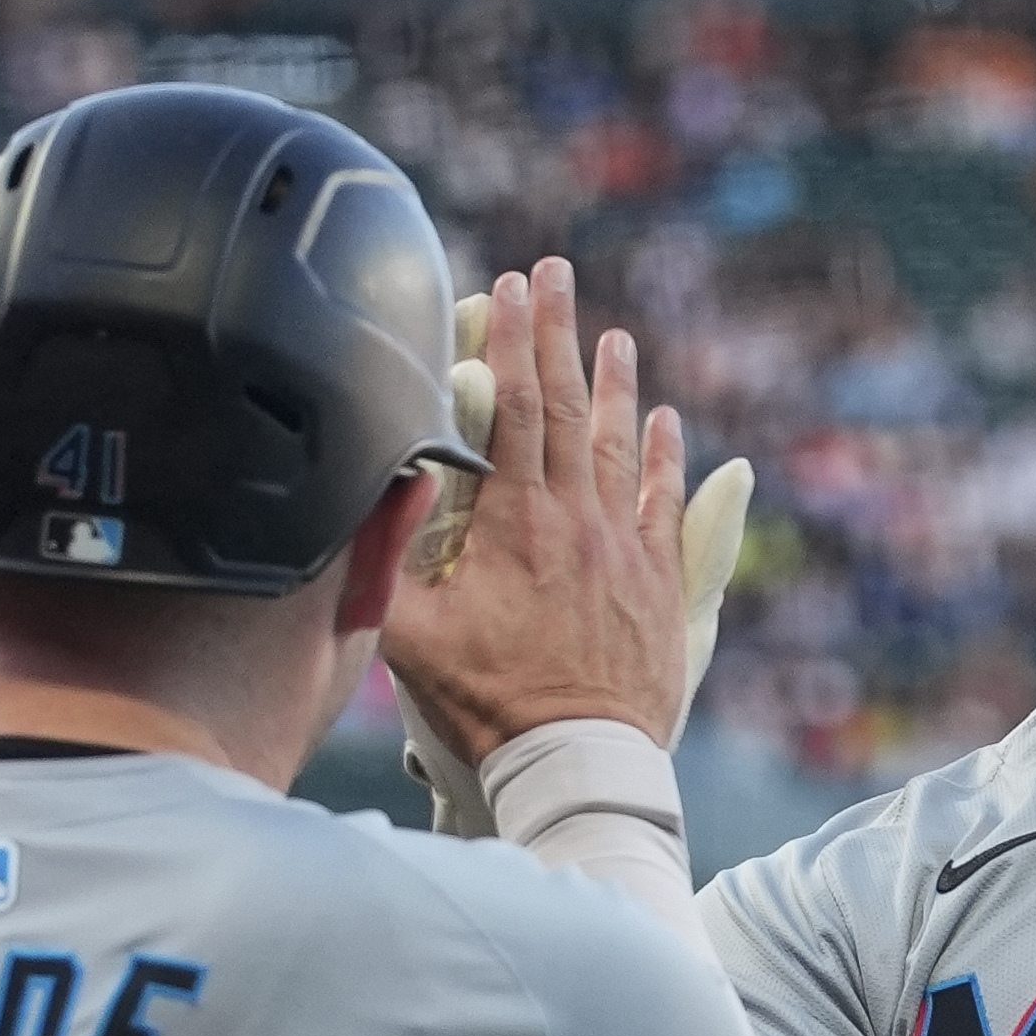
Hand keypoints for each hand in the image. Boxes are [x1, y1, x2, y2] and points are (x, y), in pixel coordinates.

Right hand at [382, 260, 745, 783]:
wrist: (580, 761)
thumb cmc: (488, 705)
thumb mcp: (410, 636)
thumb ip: (385, 559)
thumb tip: (368, 488)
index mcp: (517, 524)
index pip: (515, 408)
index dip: (509, 341)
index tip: (506, 286)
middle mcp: (579, 522)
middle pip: (570, 406)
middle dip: (558, 333)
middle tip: (555, 274)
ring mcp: (624, 549)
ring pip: (622, 446)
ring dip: (616, 384)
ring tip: (613, 335)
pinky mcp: (659, 584)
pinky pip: (665, 503)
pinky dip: (665, 457)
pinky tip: (667, 422)